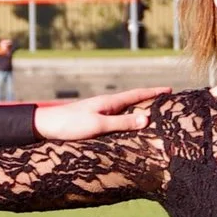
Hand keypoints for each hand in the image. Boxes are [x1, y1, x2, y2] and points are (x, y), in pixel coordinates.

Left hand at [35, 87, 167, 140]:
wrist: (47, 126)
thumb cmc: (71, 124)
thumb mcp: (99, 125)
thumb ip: (122, 123)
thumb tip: (147, 119)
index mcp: (110, 102)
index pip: (137, 95)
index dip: (154, 92)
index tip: (169, 90)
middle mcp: (107, 105)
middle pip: (134, 100)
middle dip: (150, 99)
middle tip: (167, 100)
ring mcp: (100, 112)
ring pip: (126, 110)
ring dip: (140, 110)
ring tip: (153, 113)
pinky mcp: (94, 120)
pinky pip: (118, 118)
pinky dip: (128, 119)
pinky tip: (129, 125)